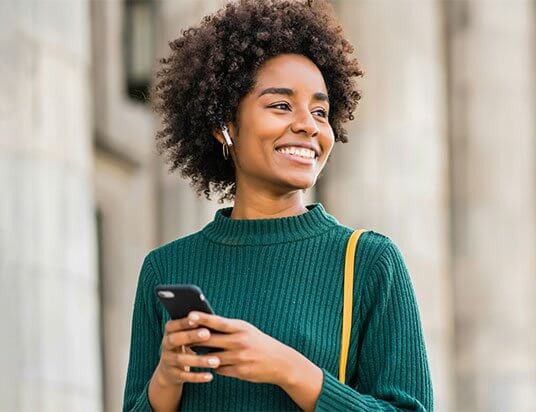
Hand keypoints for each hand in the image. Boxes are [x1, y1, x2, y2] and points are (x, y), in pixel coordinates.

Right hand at [155, 316, 223, 386]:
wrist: (169, 371)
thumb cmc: (185, 345)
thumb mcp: (185, 335)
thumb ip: (194, 327)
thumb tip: (211, 318)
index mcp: (169, 332)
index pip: (172, 325)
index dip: (183, 322)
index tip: (197, 319)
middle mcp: (166, 345)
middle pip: (175, 340)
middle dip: (190, 336)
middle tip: (207, 334)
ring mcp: (168, 361)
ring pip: (181, 360)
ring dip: (199, 360)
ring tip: (216, 361)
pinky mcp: (173, 375)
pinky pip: (185, 376)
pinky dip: (197, 376)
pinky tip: (210, 376)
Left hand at [186, 311, 302, 386]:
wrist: (280, 362)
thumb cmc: (259, 342)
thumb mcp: (246, 330)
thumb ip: (228, 328)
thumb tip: (206, 325)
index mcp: (241, 328)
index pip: (218, 322)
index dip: (203, 318)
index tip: (189, 315)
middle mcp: (240, 342)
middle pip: (210, 340)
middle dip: (195, 339)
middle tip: (181, 336)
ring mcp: (239, 358)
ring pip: (212, 357)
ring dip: (202, 355)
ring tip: (191, 352)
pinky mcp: (239, 371)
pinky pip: (219, 369)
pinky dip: (214, 366)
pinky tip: (211, 364)